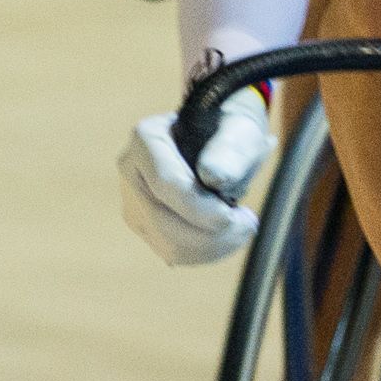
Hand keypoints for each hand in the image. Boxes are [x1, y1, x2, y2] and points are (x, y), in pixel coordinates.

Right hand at [118, 88, 271, 265]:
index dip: (201, 208)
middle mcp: (131, 172)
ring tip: (242, 227)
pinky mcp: (146, 226)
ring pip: (168, 245)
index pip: (165, 183)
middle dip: (212, 233)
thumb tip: (213, 176)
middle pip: (163, 220)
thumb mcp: (240, 127)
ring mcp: (134, 202)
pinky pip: (173, 253)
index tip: (235, 216)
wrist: (221, 135)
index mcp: (146, 138)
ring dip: (213, 246)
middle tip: (249, 223)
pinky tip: (228, 236)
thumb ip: (231, 148)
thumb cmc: (232, 129)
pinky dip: (207, 252)